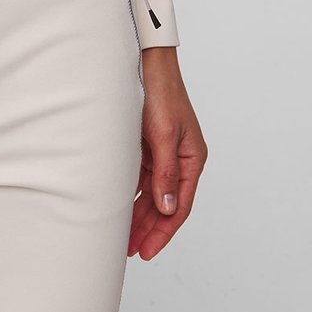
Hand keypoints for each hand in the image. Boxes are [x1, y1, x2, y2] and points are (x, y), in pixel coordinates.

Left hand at [129, 47, 206, 260]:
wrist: (148, 61)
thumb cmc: (161, 92)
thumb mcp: (163, 135)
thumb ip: (164, 173)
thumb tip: (168, 208)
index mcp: (192, 159)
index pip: (179, 205)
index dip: (164, 231)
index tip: (148, 250)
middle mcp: (180, 158)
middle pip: (165, 203)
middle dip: (149, 228)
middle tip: (131, 251)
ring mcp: (163, 152)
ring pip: (151, 192)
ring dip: (139, 214)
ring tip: (124, 237)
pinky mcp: (148, 144)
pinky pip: (141, 177)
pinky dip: (132, 193)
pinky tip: (120, 207)